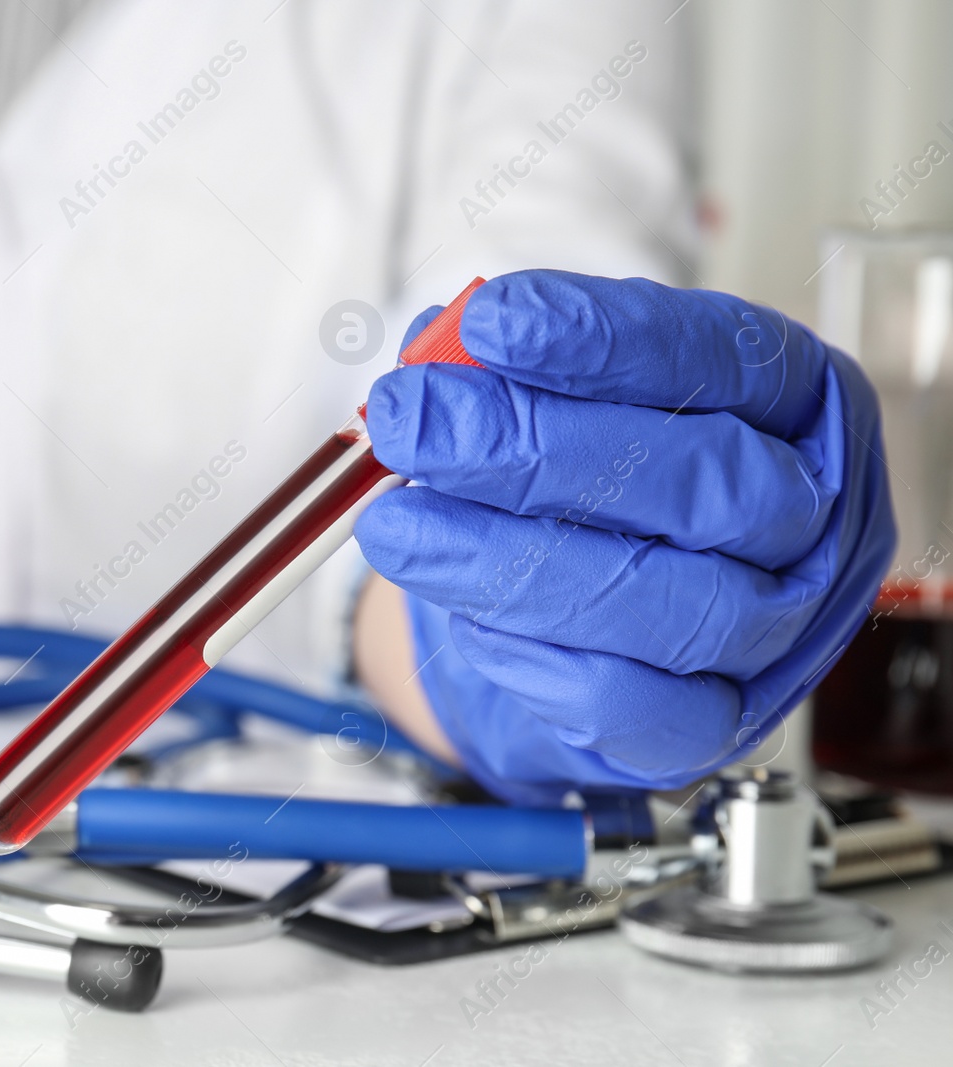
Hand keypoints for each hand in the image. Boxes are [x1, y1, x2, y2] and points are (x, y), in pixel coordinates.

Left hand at [352, 270, 895, 803]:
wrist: (592, 623)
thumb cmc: (596, 486)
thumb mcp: (570, 396)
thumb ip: (517, 369)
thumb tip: (438, 353)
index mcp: (797, 403)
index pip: (719, 358)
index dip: (601, 340)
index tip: (488, 326)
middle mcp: (811, 516)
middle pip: (697, 481)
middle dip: (530, 450)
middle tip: (410, 423)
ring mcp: (778, 630)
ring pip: (660, 598)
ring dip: (505, 561)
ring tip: (396, 525)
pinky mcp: (713, 725)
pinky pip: (625, 701)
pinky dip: (531, 656)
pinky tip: (462, 617)